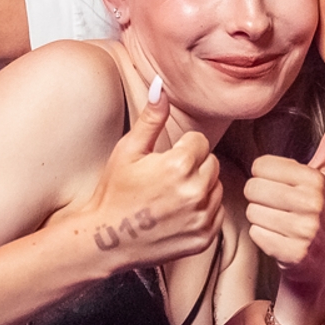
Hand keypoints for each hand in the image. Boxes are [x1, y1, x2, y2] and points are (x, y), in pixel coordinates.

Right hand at [64, 80, 222, 269]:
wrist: (107, 239)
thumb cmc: (114, 191)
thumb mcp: (128, 150)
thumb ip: (151, 118)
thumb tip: (160, 85)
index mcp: (179, 165)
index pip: (199, 142)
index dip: (180, 148)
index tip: (162, 161)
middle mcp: (196, 192)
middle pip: (211, 163)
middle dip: (193, 166)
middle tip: (165, 178)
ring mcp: (202, 218)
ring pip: (217, 188)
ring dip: (200, 188)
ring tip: (170, 196)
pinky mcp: (204, 238)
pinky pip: (217, 213)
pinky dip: (202, 211)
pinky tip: (177, 213)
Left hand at [246, 109, 324, 282]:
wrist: (319, 264)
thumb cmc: (315, 216)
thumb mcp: (324, 179)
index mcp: (317, 180)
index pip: (261, 165)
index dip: (266, 178)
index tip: (283, 189)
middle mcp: (313, 204)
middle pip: (252, 188)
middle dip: (260, 199)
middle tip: (279, 208)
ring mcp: (305, 230)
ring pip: (252, 211)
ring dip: (261, 219)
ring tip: (280, 224)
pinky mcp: (293, 253)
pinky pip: (256, 234)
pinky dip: (262, 238)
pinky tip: (278, 239)